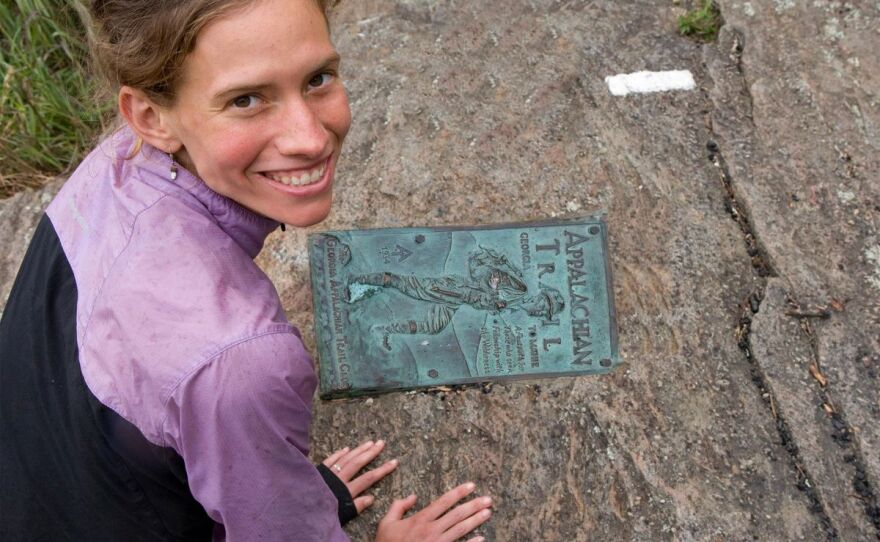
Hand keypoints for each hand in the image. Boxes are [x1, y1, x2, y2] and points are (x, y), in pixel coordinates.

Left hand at [323, 440, 397, 512]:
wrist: (299, 508)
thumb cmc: (320, 513)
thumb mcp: (341, 515)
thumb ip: (356, 506)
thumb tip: (372, 498)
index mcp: (346, 491)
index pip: (369, 478)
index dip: (383, 469)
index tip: (394, 461)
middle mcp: (339, 479)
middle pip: (358, 463)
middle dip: (372, 452)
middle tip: (382, 443)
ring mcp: (329, 473)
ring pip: (346, 458)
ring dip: (359, 450)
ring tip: (369, 442)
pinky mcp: (318, 471)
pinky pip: (330, 460)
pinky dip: (339, 453)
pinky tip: (346, 448)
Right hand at [375, 483, 492, 541]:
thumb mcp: (386, 523)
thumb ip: (399, 506)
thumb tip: (412, 496)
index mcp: (420, 519)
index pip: (443, 502)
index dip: (458, 492)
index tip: (471, 486)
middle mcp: (431, 530)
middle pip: (457, 514)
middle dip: (474, 505)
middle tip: (488, 499)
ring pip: (460, 529)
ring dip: (476, 520)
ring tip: (488, 512)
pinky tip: (482, 538)